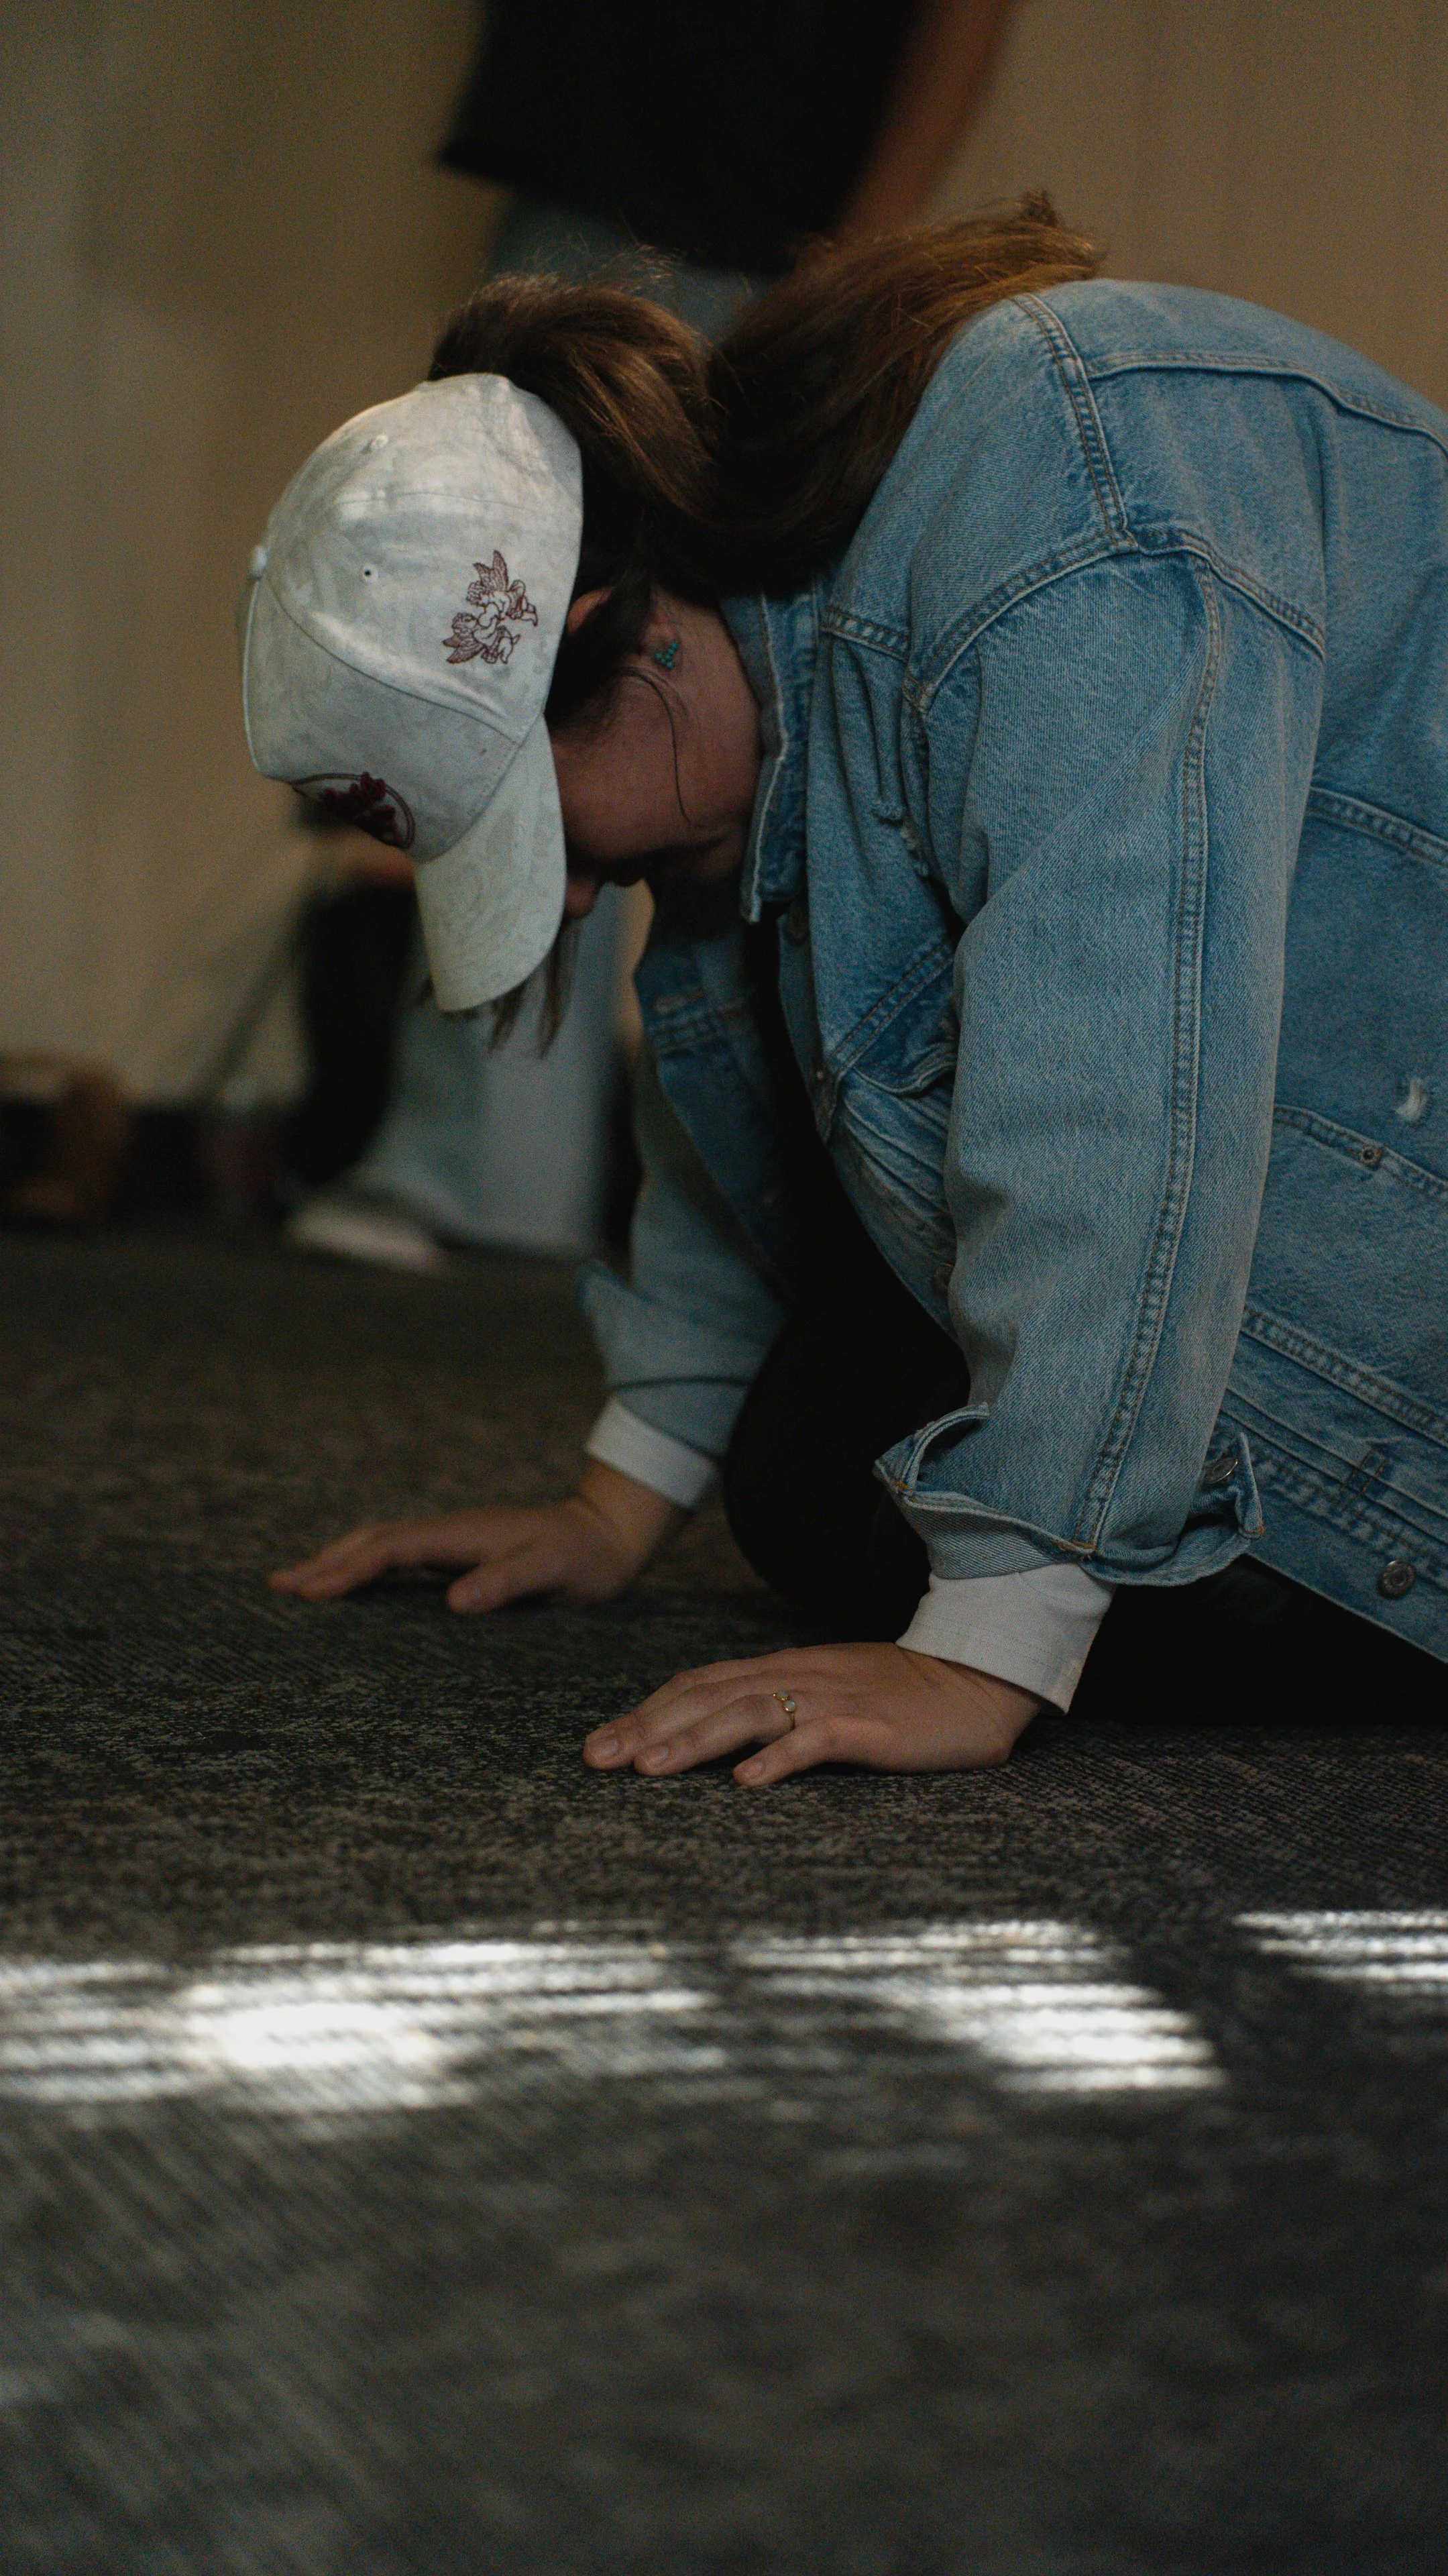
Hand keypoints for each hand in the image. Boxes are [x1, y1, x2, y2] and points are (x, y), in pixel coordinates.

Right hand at [269, 1461, 685, 1611]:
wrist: (608, 1535)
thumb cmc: (582, 1557)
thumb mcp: (551, 1569)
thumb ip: (506, 1582)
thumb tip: (454, 1601)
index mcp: (461, 1535)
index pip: (390, 1549)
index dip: (348, 1569)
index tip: (310, 1591)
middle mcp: (449, 1534)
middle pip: (372, 1542)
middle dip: (325, 1562)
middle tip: (277, 1586)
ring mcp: (452, 1543)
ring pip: (381, 1547)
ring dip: (338, 1562)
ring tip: (296, 1584)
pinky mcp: (459, 1557)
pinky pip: (400, 1560)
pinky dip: (366, 1568)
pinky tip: (352, 1585)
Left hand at [583, 1643, 1042, 1785]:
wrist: (979, 1680)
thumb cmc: (902, 1697)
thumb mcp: (827, 1695)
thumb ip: (779, 1709)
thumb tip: (720, 1740)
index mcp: (785, 1671)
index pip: (700, 1685)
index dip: (646, 1712)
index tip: (599, 1744)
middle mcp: (799, 1678)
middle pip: (708, 1697)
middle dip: (646, 1726)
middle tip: (595, 1759)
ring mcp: (834, 1700)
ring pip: (750, 1713)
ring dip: (694, 1740)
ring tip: (648, 1769)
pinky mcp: (871, 1727)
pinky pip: (819, 1739)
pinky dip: (780, 1758)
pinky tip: (746, 1782)